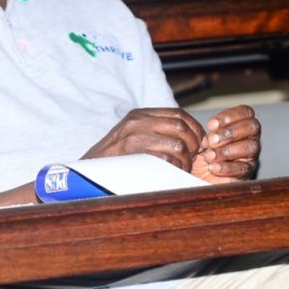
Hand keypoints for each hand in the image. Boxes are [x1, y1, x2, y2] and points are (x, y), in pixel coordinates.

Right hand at [82, 107, 205, 171]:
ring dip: (186, 161)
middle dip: (195, 145)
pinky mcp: (134, 154)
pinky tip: (172, 175)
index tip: (200, 143)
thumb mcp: (132, 135)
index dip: (195, 128)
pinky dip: (176, 169)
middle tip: (194, 158)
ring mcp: (135, 136)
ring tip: (182, 169)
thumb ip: (155, 130)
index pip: (178, 114)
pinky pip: (167, 160)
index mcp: (139, 114)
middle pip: (181, 127)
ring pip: (178, 145)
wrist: (87, 171)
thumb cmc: (114, 159)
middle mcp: (137, 121)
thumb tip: (189, 136)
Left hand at [190, 105, 260, 183]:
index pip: (247, 112)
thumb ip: (206, 132)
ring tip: (209, 156)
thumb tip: (208, 133)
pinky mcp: (246, 174)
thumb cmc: (202, 153)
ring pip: (250, 147)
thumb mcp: (201, 139)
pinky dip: (226, 167)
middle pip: (253, 127)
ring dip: (227, 150)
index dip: (230, 115)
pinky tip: (213, 167)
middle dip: (229, 132)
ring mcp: (250, 157)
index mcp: (239, 126)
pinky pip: (243, 168)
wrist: (200, 177)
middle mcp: (249, 139)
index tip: (210, 125)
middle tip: (210, 141)